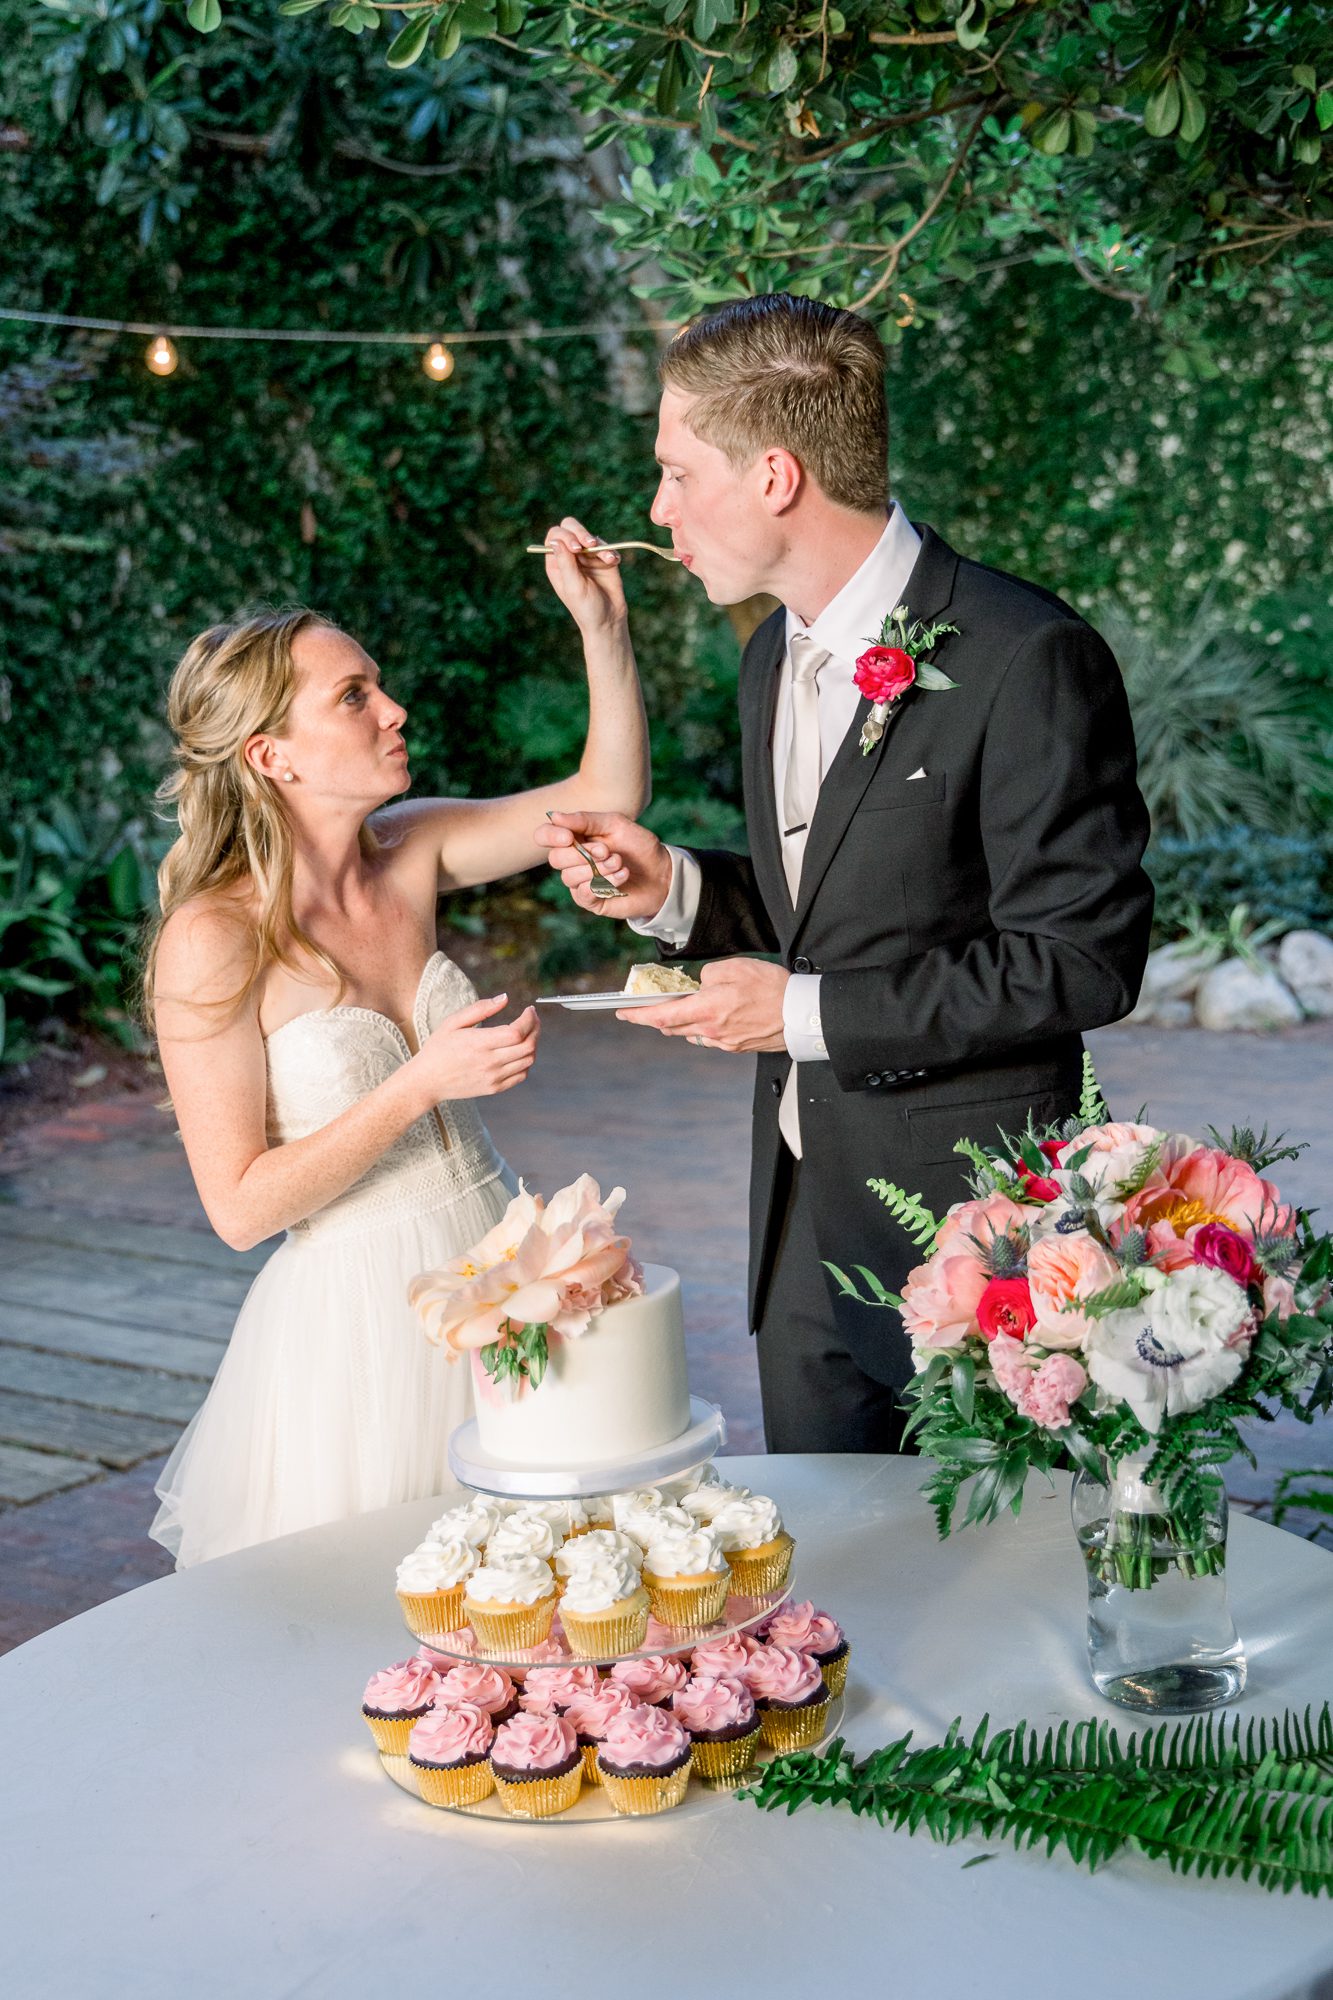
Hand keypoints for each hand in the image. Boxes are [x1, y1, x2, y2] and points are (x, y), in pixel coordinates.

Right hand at [409, 994, 539, 1106]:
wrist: (427, 1081)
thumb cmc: (438, 1048)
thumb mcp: (453, 1022)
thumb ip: (480, 1008)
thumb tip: (505, 998)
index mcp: (479, 1043)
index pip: (517, 1032)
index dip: (529, 1019)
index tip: (529, 1010)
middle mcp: (489, 1062)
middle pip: (528, 1046)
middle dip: (536, 1029)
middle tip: (532, 1019)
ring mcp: (494, 1077)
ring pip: (528, 1061)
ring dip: (532, 1044)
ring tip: (526, 1034)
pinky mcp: (495, 1088)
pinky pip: (521, 1075)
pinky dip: (525, 1061)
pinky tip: (518, 1051)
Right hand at [534, 809, 672, 920]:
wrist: (662, 872)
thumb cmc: (638, 846)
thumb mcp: (615, 824)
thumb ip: (585, 820)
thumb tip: (554, 816)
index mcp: (575, 838)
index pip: (545, 835)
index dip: (550, 836)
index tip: (569, 837)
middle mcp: (573, 860)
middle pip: (556, 859)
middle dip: (583, 854)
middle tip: (608, 851)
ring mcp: (580, 882)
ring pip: (569, 877)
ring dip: (598, 869)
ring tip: (620, 864)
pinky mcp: (591, 900)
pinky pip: (582, 894)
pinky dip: (603, 883)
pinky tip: (622, 877)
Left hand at [542, 517, 626, 635]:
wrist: (608, 620)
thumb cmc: (586, 608)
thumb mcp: (573, 587)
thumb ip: (565, 563)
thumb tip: (555, 540)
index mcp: (557, 563)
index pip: (555, 536)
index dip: (565, 536)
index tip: (576, 548)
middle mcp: (570, 557)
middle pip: (571, 528)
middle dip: (581, 532)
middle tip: (590, 543)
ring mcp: (587, 557)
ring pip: (591, 536)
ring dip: (600, 545)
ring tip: (608, 559)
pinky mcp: (604, 560)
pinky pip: (607, 546)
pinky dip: (611, 551)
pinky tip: (613, 562)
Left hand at [616, 958, 788, 1052]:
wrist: (800, 1013)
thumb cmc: (771, 988)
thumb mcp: (733, 968)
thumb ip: (707, 975)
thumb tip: (699, 985)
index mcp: (706, 1010)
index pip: (661, 1016)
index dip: (637, 1015)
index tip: (622, 1012)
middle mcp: (711, 1031)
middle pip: (673, 1027)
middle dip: (659, 1017)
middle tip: (653, 1006)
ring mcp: (724, 1042)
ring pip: (692, 1033)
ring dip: (683, 1022)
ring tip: (688, 1006)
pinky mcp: (737, 1047)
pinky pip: (711, 1038)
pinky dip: (705, 1027)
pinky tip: (714, 1015)